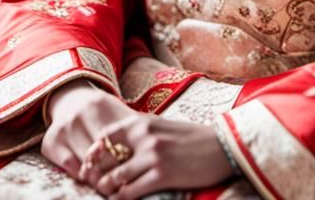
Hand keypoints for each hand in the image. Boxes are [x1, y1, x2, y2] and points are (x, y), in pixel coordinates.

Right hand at [40, 79, 136, 179]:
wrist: (70, 98)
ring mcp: (63, 128)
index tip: (135, 170)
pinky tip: (92, 177)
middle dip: (114, 171)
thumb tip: (153, 147)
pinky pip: (70, 166)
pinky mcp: (50, 141)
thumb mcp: (117, 110)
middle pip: (101, 155)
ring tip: (111, 183)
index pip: (116, 140)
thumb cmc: (102, 110)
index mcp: (99, 104)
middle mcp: (78, 115)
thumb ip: (131, 126)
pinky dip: (82, 175)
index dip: (127, 159)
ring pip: (85, 163)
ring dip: (99, 177)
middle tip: (124, 182)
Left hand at [76, 112, 235, 198]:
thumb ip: (139, 132)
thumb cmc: (191, 137)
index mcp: (142, 121)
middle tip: (94, 184)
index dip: (94, 153)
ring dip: (107, 189)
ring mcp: (153, 156)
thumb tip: (114, 143)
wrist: (222, 145)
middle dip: (96, 174)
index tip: (92, 165)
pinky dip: (122, 198)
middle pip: (106, 158)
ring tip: (107, 193)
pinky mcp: (163, 175)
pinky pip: (131, 191)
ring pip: (115, 177)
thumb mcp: (161, 126)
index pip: (105, 136)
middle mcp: (144, 136)